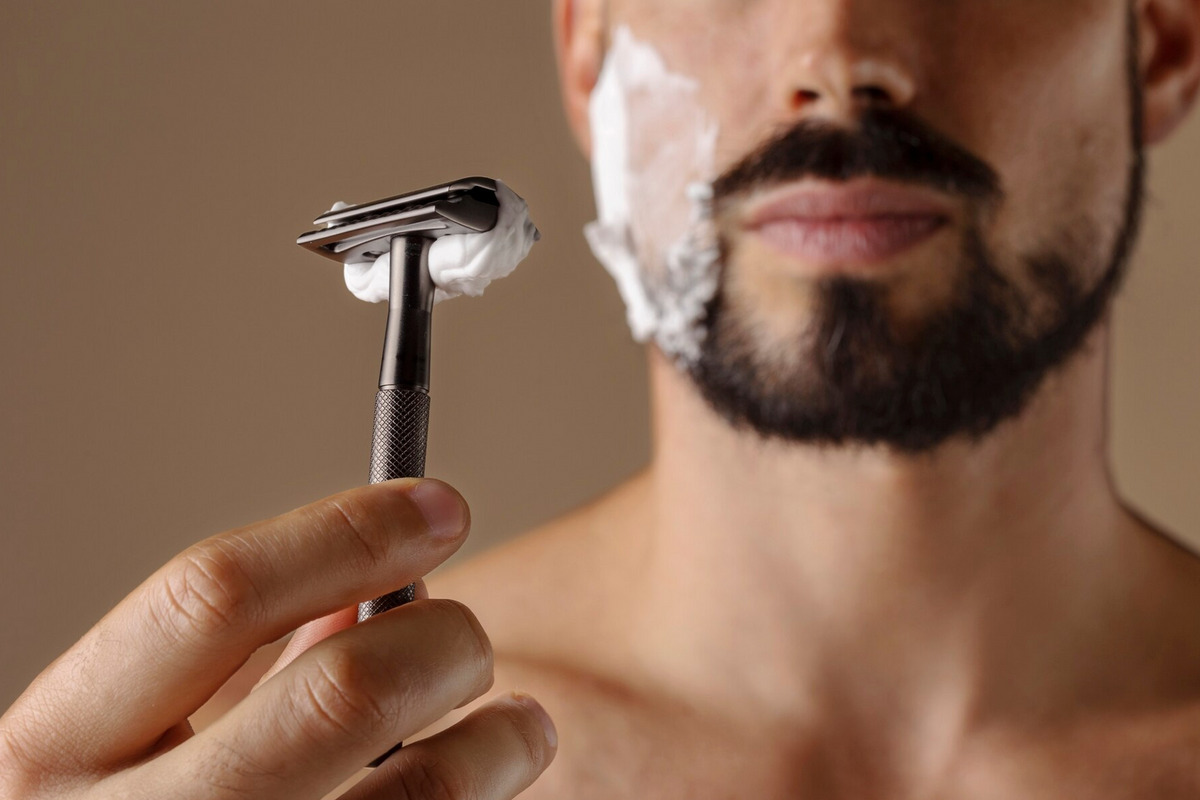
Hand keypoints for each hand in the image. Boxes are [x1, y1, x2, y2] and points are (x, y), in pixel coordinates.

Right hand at [0, 479, 556, 798]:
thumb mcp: (126, 741)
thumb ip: (234, 664)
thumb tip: (379, 587)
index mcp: (60, 743)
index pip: (214, 596)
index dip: (346, 534)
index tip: (439, 507)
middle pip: (342, 689)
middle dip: (441, 639)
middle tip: (467, 636)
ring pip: (421, 789)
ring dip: (498, 738)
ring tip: (519, 724)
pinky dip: (485, 795)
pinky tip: (489, 781)